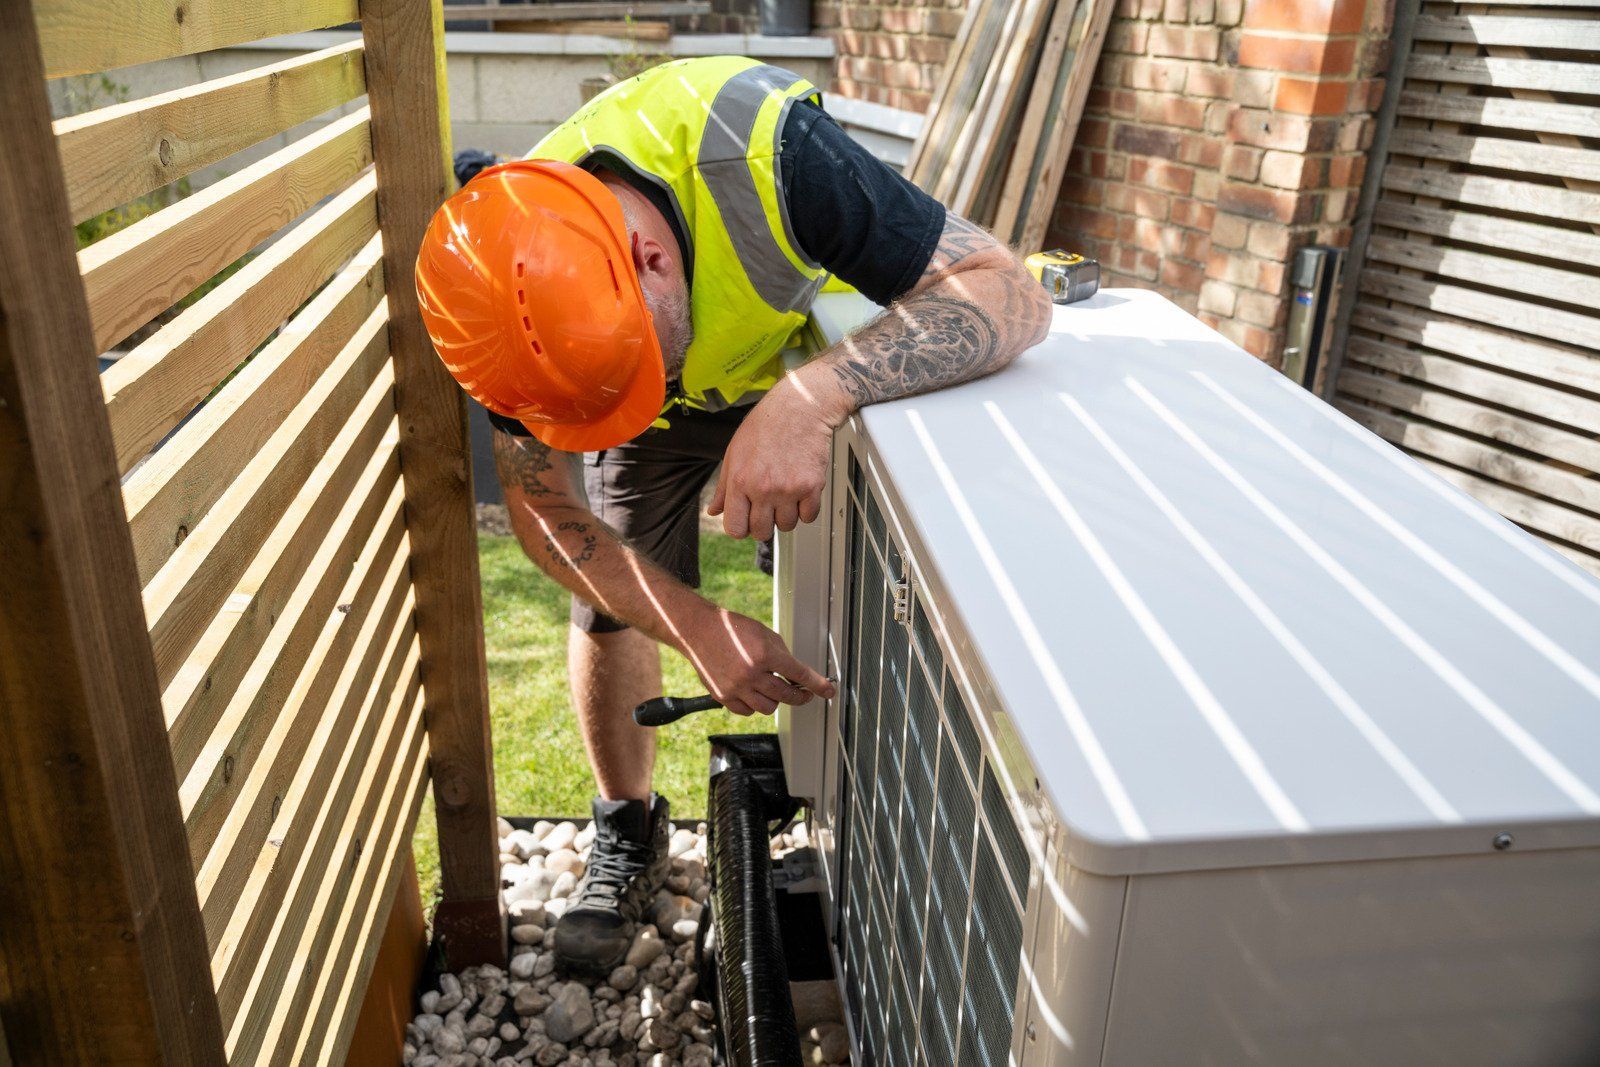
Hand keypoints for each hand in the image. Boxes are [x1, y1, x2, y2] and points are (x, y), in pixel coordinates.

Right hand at [676, 605, 835, 715]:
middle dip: (799, 696)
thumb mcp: (764, 634)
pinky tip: (754, 694)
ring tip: (773, 689)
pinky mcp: (723, 696)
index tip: (828, 691)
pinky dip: (754, 706)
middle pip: (786, 695)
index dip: (818, 685)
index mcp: (765, 654)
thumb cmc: (731, 629)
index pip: (799, 674)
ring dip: (776, 700)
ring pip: (768, 708)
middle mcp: (751, 673)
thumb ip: (782, 655)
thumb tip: (795, 675)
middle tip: (803, 693)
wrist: (699, 631)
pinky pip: (747, 711)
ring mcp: (736, 687)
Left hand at [709, 377, 840, 540]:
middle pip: (761, 532)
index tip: (747, 520)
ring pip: (787, 526)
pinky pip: (808, 516)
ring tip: (786, 494)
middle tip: (768, 508)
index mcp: (739, 480)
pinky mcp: (811, 486)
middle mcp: (763, 488)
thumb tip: (714, 511)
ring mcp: (788, 488)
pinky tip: (801, 492)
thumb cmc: (766, 426)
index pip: (735, 528)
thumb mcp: (734, 453)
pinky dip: (806, 509)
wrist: (800, 407)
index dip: (741, 528)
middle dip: (764, 525)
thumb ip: (723, 487)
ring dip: (787, 515)